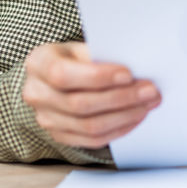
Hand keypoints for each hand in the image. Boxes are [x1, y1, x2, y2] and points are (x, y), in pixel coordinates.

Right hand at [22, 41, 160, 149]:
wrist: (54, 77)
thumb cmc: (73, 58)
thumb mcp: (80, 47)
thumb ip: (101, 55)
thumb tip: (138, 67)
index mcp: (38, 63)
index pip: (63, 74)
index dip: (97, 77)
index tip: (128, 74)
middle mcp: (36, 93)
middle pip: (80, 104)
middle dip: (121, 98)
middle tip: (150, 91)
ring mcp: (45, 118)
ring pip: (89, 126)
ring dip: (125, 115)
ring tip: (148, 104)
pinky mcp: (59, 135)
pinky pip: (92, 140)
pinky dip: (118, 129)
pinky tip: (135, 117)